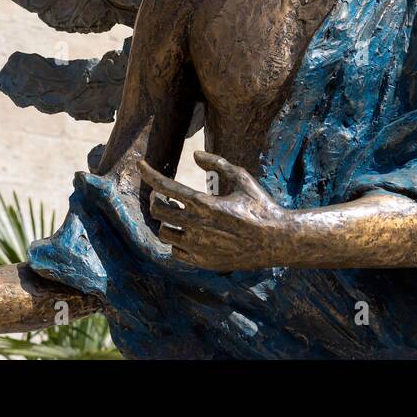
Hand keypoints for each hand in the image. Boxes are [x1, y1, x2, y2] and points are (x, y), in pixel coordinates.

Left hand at [139, 151, 289, 271]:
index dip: (149, 174)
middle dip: (155, 199)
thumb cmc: (260, 205)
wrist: (276, 241)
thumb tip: (195, 155)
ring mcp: (198, 247)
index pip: (165, 187)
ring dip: (166, 221)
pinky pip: (176, 251)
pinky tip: (187, 232)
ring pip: (164, 233)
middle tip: (161, 195)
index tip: (140, 164)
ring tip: (177, 214)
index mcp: (204, 204)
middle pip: (157, 211)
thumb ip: (217, 164)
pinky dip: (177, 240)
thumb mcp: (242, 178)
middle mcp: (196, 226)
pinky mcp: (203, 262)